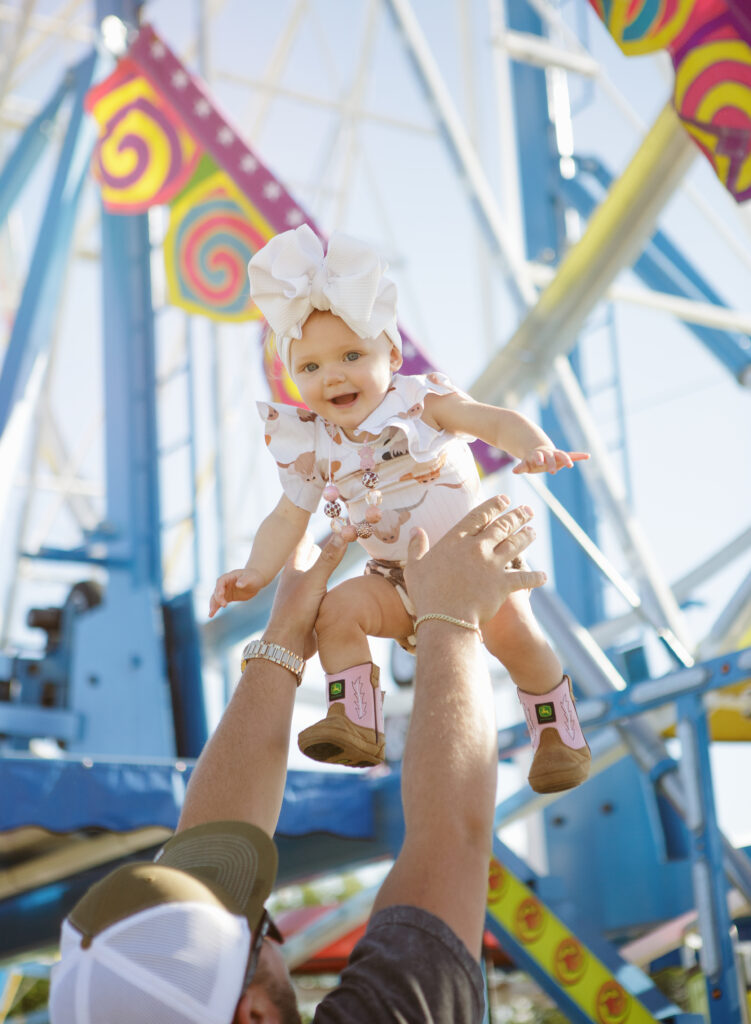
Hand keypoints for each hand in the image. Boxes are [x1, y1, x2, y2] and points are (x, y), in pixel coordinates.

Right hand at [209, 568, 265, 617]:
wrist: (255, 581)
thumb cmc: (253, 577)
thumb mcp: (251, 578)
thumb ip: (244, 581)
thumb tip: (238, 585)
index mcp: (229, 576)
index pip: (221, 581)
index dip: (219, 588)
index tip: (221, 594)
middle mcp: (225, 583)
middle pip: (217, 590)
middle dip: (218, 598)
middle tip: (224, 605)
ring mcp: (225, 590)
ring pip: (216, 597)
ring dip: (213, 605)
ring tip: (211, 613)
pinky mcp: (227, 597)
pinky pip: (219, 603)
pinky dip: (215, 608)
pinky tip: (211, 615)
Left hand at [264, 531, 351, 658]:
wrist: (289, 644)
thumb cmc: (297, 610)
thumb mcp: (316, 580)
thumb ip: (330, 558)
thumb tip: (346, 533)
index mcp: (292, 570)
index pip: (299, 545)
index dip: (305, 535)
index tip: (309, 525)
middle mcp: (294, 581)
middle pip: (303, 560)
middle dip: (310, 550)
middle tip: (317, 538)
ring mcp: (300, 596)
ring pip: (309, 576)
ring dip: (317, 568)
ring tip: (324, 559)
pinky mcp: (307, 610)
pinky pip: (316, 592)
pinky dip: (322, 585)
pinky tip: (328, 588)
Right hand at [404, 495, 546, 625]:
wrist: (445, 619)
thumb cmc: (426, 594)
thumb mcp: (415, 568)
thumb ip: (416, 547)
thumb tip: (416, 530)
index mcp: (456, 540)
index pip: (478, 516)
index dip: (493, 505)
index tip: (504, 499)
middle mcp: (477, 548)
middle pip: (501, 526)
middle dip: (516, 515)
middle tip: (527, 510)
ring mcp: (492, 565)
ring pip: (514, 545)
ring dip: (526, 537)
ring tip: (533, 531)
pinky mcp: (503, 584)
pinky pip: (523, 578)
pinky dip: (535, 577)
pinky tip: (544, 576)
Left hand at [513, 445, 588, 474]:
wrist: (540, 451)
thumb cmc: (532, 460)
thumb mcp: (526, 464)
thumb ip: (521, 467)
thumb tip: (514, 471)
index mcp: (538, 455)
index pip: (538, 456)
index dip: (538, 459)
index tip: (539, 462)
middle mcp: (548, 453)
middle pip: (550, 457)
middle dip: (551, 463)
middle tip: (552, 471)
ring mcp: (556, 454)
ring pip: (562, 455)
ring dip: (567, 459)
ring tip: (571, 464)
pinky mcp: (563, 457)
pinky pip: (572, 455)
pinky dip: (579, 456)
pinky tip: (588, 456)